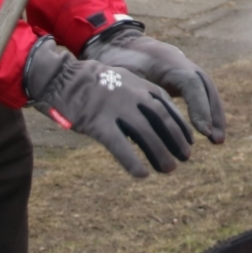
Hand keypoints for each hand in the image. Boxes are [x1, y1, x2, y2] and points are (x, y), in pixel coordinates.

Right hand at [23, 38, 192, 177]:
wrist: (62, 77)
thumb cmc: (93, 82)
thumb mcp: (123, 80)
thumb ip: (140, 94)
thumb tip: (156, 113)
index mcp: (141, 85)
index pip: (169, 108)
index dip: (181, 127)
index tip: (189, 142)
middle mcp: (133, 96)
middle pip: (163, 121)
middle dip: (176, 141)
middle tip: (185, 158)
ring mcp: (117, 109)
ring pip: (146, 135)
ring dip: (161, 154)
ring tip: (169, 169)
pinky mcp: (99, 123)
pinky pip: (120, 146)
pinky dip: (133, 162)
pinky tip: (142, 174)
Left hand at [83, 27, 225, 143]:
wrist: (121, 44)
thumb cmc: (119, 62)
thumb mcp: (122, 78)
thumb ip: (132, 98)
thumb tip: (133, 132)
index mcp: (167, 60)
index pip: (191, 83)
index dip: (199, 107)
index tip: (202, 131)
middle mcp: (181, 63)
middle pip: (206, 86)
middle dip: (214, 113)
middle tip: (217, 140)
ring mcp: (185, 68)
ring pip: (207, 90)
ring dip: (215, 114)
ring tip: (218, 141)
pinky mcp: (182, 78)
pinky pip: (200, 93)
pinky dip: (206, 111)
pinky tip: (208, 132)